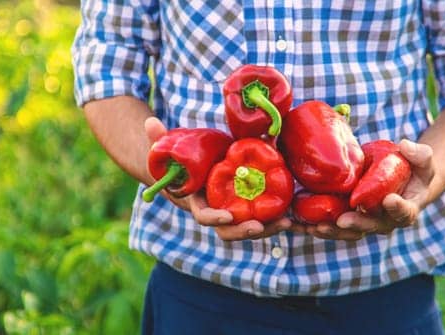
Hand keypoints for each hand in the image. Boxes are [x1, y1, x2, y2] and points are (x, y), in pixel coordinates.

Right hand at [145, 118, 293, 240]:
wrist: (200, 170)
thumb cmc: (185, 161)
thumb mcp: (173, 150)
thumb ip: (160, 139)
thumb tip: (150, 122)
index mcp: (198, 202)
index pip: (203, 216)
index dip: (214, 218)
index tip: (226, 216)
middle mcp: (217, 213)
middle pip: (228, 231)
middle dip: (243, 231)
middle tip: (259, 226)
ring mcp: (235, 214)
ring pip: (250, 228)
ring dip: (268, 228)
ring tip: (286, 222)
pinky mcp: (251, 210)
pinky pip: (265, 219)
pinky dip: (278, 219)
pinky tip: (294, 216)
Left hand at [299, 140, 435, 239]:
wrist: (398, 180)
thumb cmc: (412, 169)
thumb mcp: (421, 160)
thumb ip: (419, 154)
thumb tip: (406, 145)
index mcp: (406, 208)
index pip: (405, 212)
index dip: (397, 208)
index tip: (389, 200)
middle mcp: (385, 221)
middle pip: (371, 226)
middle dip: (357, 224)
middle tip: (343, 220)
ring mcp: (364, 222)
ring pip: (349, 231)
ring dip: (332, 231)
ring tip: (316, 227)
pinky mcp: (346, 218)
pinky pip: (330, 226)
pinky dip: (314, 227)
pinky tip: (298, 225)